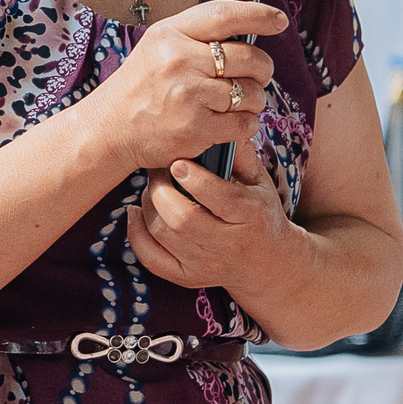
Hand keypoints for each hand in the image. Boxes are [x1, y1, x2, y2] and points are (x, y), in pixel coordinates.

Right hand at [90, 0, 285, 175]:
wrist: (109, 129)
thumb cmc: (139, 88)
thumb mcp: (158, 46)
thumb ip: (196, 36)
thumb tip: (248, 29)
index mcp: (170, 33)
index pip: (225, 15)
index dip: (259, 14)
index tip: (279, 20)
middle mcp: (180, 60)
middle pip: (250, 57)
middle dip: (262, 69)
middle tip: (255, 76)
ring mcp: (188, 95)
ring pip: (251, 93)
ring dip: (252, 101)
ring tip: (233, 103)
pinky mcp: (196, 128)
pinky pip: (244, 123)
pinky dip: (245, 125)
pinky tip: (229, 123)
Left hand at [129, 138, 300, 296]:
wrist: (266, 264)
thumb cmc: (259, 214)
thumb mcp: (261, 183)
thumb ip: (242, 155)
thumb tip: (222, 126)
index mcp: (251, 216)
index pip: (222, 199)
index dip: (196, 180)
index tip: (178, 162)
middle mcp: (227, 244)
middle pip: (183, 220)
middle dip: (162, 190)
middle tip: (158, 170)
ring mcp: (205, 264)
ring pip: (163, 234)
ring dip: (148, 206)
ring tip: (153, 188)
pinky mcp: (188, 277)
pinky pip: (152, 259)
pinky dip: (136, 234)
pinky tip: (136, 212)